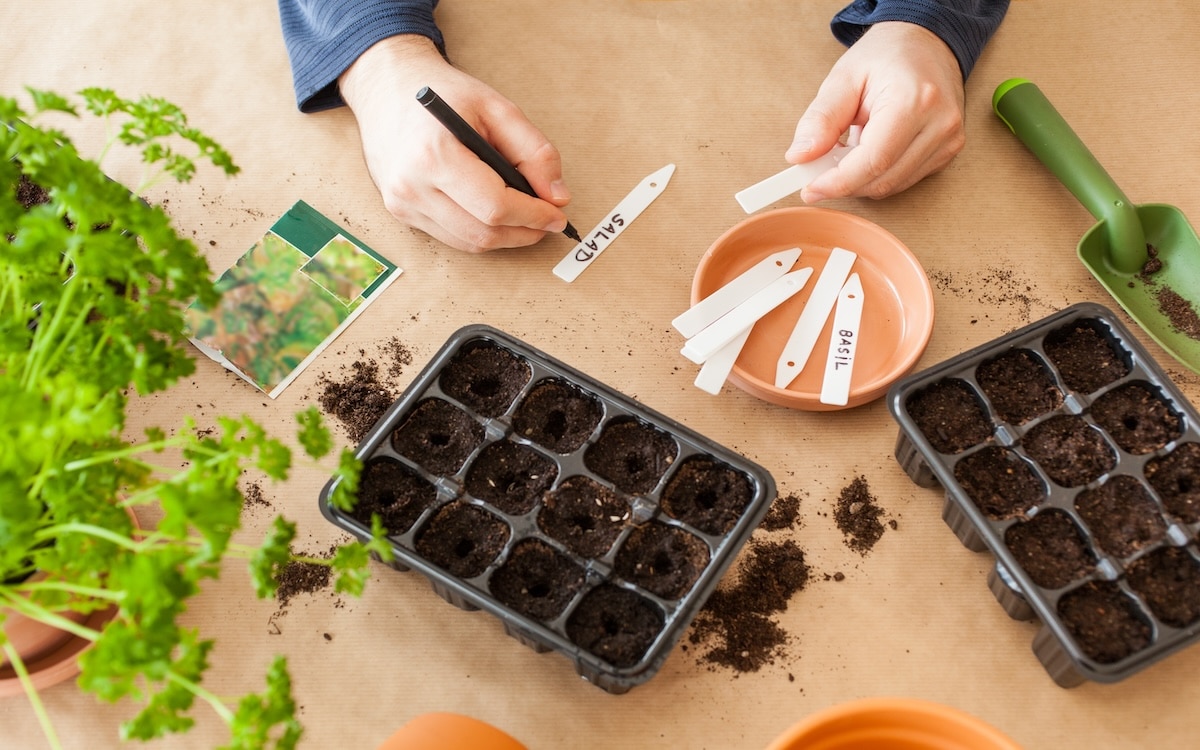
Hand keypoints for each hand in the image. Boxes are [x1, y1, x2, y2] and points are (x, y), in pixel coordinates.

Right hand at [338, 36, 571, 252]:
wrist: (387, 88)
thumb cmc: (444, 94)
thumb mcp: (497, 108)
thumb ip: (534, 152)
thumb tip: (557, 197)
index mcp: (434, 155)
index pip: (495, 207)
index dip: (533, 216)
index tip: (557, 215)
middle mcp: (412, 185)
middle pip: (482, 232)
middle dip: (524, 231)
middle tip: (547, 221)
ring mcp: (402, 203)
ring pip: (468, 242)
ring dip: (505, 237)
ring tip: (526, 219)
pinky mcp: (401, 212)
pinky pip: (451, 237)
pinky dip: (480, 232)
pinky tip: (496, 215)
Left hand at [786, 22, 965, 202]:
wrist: (925, 42)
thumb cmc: (885, 56)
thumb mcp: (843, 78)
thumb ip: (820, 119)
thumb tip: (800, 157)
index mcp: (914, 100)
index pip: (872, 161)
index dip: (837, 182)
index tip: (809, 188)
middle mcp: (939, 123)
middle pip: (883, 179)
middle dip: (843, 183)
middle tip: (817, 170)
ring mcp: (949, 140)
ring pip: (892, 186)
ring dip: (859, 180)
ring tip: (845, 150)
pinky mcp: (948, 151)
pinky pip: (904, 180)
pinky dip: (877, 175)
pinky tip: (867, 151)